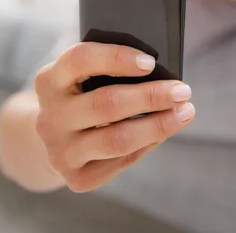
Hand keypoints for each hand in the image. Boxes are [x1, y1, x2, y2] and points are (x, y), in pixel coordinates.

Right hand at [34, 42, 194, 191]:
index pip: (80, 60)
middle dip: (151, 96)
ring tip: (184, 113)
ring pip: (116, 139)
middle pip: (106, 104)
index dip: (117, 58)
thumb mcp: (82, 75)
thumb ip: (108, 68)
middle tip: (182, 91)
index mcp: (50, 79)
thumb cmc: (80, 94)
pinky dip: (146, 145)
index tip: (151, 62)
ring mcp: (60, 150)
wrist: (52, 137)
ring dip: (158, 125)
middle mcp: (50, 116)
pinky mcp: (74, 177)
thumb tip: (161, 72)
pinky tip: (161, 133)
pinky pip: (120, 161)